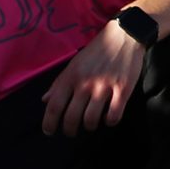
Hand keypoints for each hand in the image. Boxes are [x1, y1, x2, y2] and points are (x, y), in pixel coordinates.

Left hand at [40, 20, 149, 135]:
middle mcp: (85, 83)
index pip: (54, 106)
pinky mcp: (123, 88)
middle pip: (71, 117)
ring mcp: (104, 86)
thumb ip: (59, 83)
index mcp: (71, 77)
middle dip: (69, 130)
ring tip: (90, 125)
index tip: (49, 131)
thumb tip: (45, 100)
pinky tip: (108, 118)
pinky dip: (109, 122)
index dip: (49, 123)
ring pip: (91, 119)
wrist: (124, 36)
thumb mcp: (74, 64)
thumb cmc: (97, 51)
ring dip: (89, 126)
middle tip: (71, 132)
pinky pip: (114, 114)